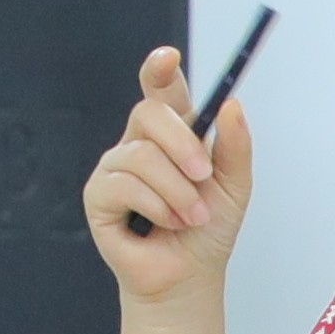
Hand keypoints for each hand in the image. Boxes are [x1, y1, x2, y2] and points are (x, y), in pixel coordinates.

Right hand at [84, 43, 258, 304]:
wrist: (190, 275)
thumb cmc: (208, 230)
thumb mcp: (235, 185)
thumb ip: (236, 145)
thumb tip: (231, 103)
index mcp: (172, 132)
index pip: (161, 90)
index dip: (159, 69)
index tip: (168, 58)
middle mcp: (139, 142)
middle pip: (150, 113)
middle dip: (183, 144)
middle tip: (204, 176)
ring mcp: (115, 166)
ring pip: (142, 156)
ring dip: (177, 192)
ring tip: (190, 217)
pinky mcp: (98, 195)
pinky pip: (125, 185)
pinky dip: (156, 207)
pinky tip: (164, 225)